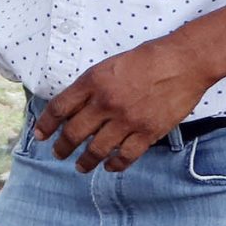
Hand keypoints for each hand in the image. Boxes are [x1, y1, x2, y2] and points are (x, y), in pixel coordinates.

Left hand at [35, 37, 220, 171]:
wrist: (185, 61)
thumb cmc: (148, 59)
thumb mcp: (109, 65)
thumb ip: (90, 87)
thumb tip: (72, 109)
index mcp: (93, 82)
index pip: (59, 108)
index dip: (46, 124)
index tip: (41, 135)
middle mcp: (105, 102)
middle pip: (74, 133)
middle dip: (62, 147)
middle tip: (59, 154)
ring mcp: (127, 119)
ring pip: (97, 149)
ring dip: (86, 161)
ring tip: (81, 166)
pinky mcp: (148, 131)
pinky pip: (126, 155)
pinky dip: (115, 164)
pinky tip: (110, 166)